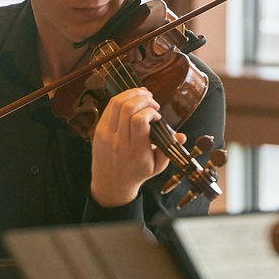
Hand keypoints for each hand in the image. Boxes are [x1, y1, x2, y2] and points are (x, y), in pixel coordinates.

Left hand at [89, 87, 172, 207]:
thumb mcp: (157, 166)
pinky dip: (121, 99)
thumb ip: (169, 149)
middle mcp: (119, 143)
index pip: (140, 120)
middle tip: (152, 101)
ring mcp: (106, 136)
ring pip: (116, 104)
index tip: (157, 116)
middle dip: (143, 98)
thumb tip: (180, 136)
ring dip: (132, 94)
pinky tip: (131, 101)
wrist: (111, 185)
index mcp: (136, 152)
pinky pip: (109, 108)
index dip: (150, 111)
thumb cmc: (137, 173)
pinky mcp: (98, 131)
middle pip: (128, 108)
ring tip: (143, 95)